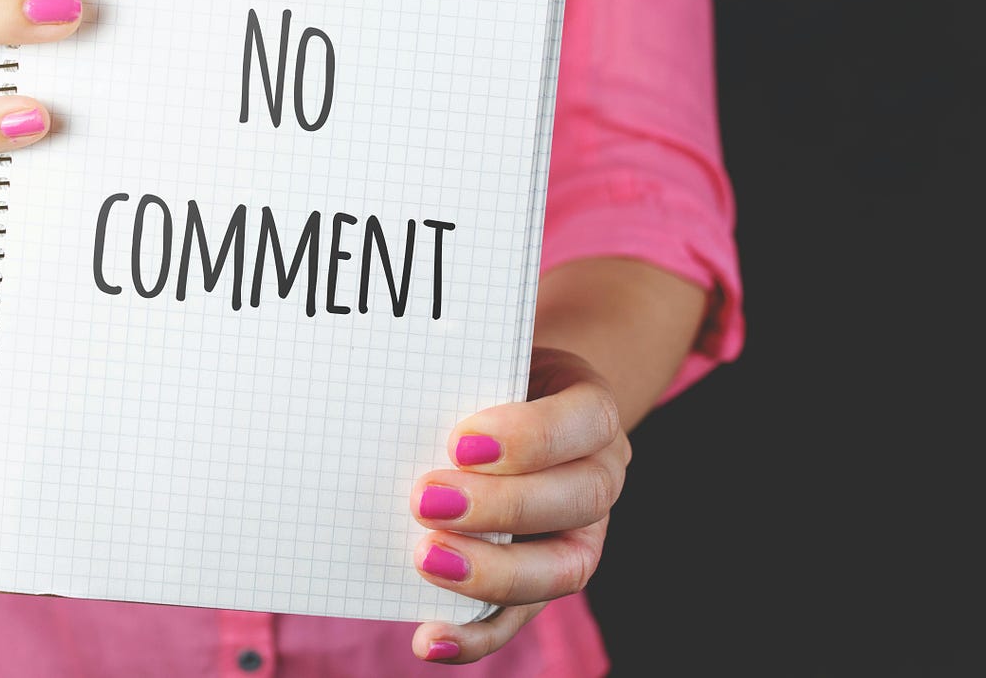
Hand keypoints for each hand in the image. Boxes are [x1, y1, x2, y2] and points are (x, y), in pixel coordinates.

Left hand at [408, 348, 629, 663]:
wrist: (517, 404)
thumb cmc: (491, 379)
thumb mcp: (489, 360)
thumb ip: (463, 374)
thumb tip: (398, 389)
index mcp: (593, 412)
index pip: (585, 422)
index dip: (530, 436)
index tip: (461, 440)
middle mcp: (599, 476)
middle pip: (577, 500)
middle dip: (501, 505)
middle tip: (426, 499)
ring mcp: (579, 535)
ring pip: (560, 568)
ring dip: (491, 571)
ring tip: (426, 558)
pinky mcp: (540, 579)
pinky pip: (518, 617)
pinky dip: (474, 635)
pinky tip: (428, 638)